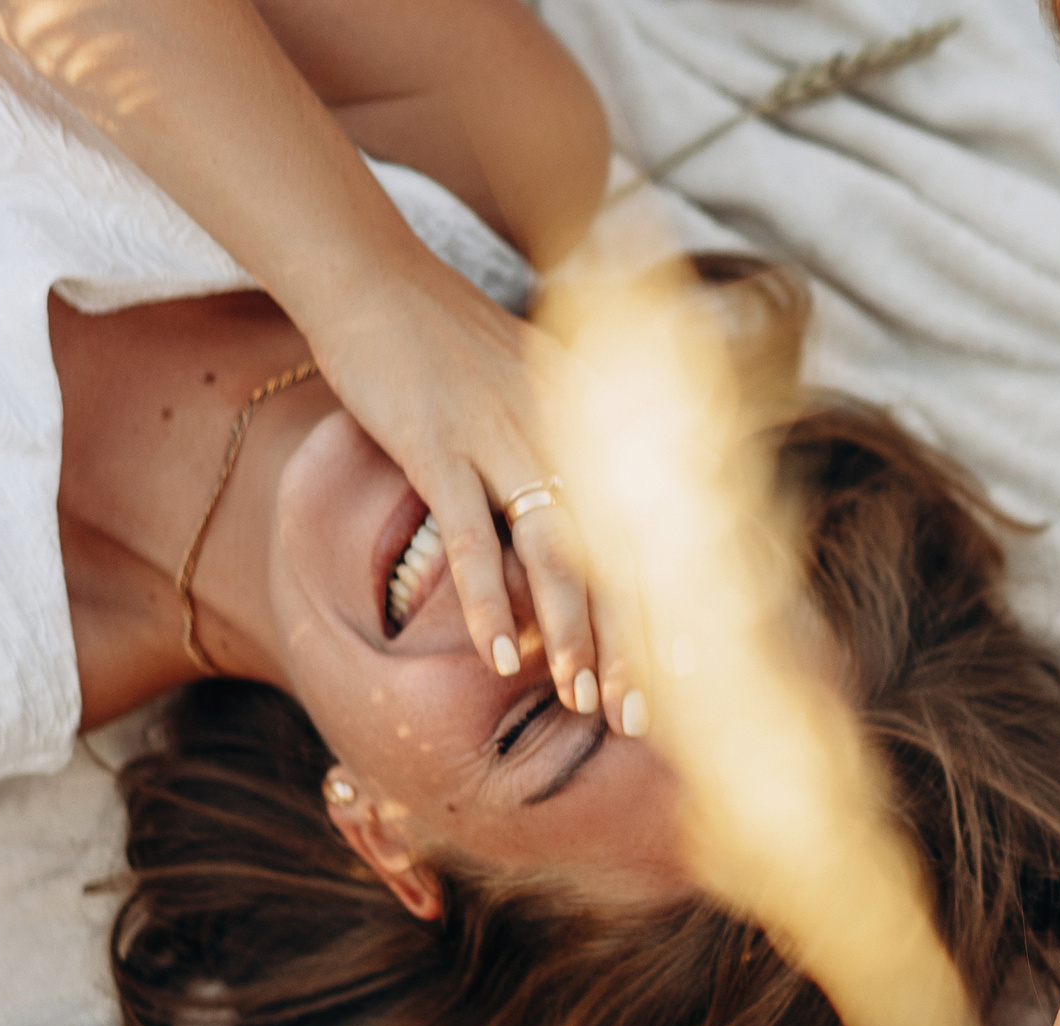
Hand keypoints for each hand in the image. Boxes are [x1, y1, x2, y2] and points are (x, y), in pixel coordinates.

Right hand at [302, 248, 640, 733]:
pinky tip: (499, 657)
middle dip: (633, 641)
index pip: (652, 528)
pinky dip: (487, 602)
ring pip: (557, 555)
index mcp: (600, 420)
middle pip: (618, 554)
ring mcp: (503, 436)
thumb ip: (571, 449)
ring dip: (573, 635)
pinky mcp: (437, 443)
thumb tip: (597, 527)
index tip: (688, 675)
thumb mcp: (534, 389)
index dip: (671, 604)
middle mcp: (567, 429)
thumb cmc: (451, 344)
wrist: (371, 276)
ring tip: (582, 700)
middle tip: (641, 716)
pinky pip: (472, 539)